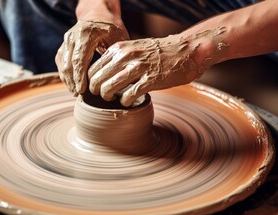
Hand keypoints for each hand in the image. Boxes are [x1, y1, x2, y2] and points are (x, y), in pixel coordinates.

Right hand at [55, 20, 128, 95]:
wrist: (99, 16)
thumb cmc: (112, 29)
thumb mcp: (119, 39)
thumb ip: (117, 57)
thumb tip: (122, 79)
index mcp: (86, 33)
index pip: (79, 59)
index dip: (80, 77)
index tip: (82, 91)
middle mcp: (73, 35)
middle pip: (68, 63)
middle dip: (73, 81)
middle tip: (78, 95)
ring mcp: (66, 40)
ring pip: (62, 63)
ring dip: (67, 80)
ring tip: (75, 93)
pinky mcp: (64, 45)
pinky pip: (61, 61)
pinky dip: (64, 74)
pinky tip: (72, 85)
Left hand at [88, 28, 227, 106]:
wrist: (185, 51)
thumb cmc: (158, 53)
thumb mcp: (134, 48)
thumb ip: (119, 59)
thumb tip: (102, 75)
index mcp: (120, 49)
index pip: (93, 68)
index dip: (92, 81)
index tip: (96, 88)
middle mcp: (126, 56)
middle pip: (97, 80)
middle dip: (97, 92)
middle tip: (104, 96)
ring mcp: (138, 68)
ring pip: (109, 88)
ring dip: (108, 97)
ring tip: (114, 99)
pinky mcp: (150, 80)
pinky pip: (129, 95)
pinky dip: (125, 102)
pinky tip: (128, 102)